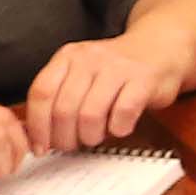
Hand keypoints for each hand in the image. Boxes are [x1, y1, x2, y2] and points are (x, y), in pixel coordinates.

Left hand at [19, 33, 191, 153]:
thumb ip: (59, 98)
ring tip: (95, 137)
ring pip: (90, 115)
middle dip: (65, 138)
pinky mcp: (143, 80)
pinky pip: (123, 113)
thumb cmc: (116, 70)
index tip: (40, 147)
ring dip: (90, 136)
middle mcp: (89, 59)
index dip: (38, 126)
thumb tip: (36, 136)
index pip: (41, 92)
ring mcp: (117, 68)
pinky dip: (118, 129)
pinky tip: (119, 127)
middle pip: (64, 109)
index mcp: (68, 57)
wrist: (159, 48)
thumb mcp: (81, 74)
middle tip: (72, 145)